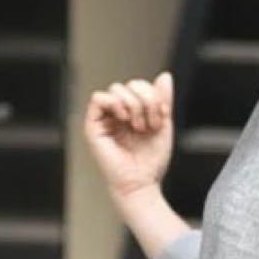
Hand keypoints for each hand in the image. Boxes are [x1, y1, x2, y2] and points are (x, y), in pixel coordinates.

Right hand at [83, 71, 174, 199]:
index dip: (154, 96)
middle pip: (129, 84)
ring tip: (137, 126)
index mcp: (134, 112)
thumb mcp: (164, 124)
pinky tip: (124, 119)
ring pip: (116, 88)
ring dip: (133, 105)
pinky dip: (114, 103)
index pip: (140, 86)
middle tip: (149, 124)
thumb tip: (165, 75)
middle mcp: (118, 114)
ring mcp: (105, 119)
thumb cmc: (150, 161)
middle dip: (145, 101)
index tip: (162, 116)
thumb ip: (163, 99)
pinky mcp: (93, 127)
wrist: (141, 182)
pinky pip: (98, 98)